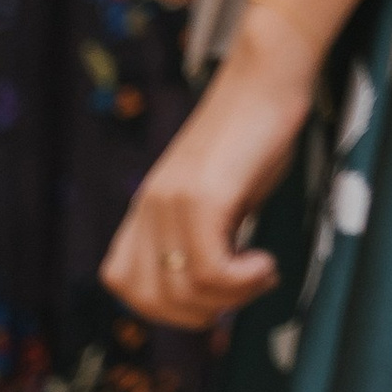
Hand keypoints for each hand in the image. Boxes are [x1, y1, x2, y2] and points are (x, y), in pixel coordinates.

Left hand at [100, 0, 322, 328]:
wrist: (268, 77)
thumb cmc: (258, 133)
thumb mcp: (224, 191)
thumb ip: (208, 232)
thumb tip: (218, 289)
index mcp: (149, 207)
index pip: (123, 282)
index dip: (168, 305)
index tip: (216, 292)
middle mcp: (151, 207)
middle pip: (149, 301)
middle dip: (202, 314)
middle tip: (245, 288)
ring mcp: (173, 202)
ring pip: (182, 293)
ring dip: (230, 298)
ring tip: (262, 272)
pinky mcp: (204, 196)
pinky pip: (210, 270)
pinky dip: (243, 281)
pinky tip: (266, 263)